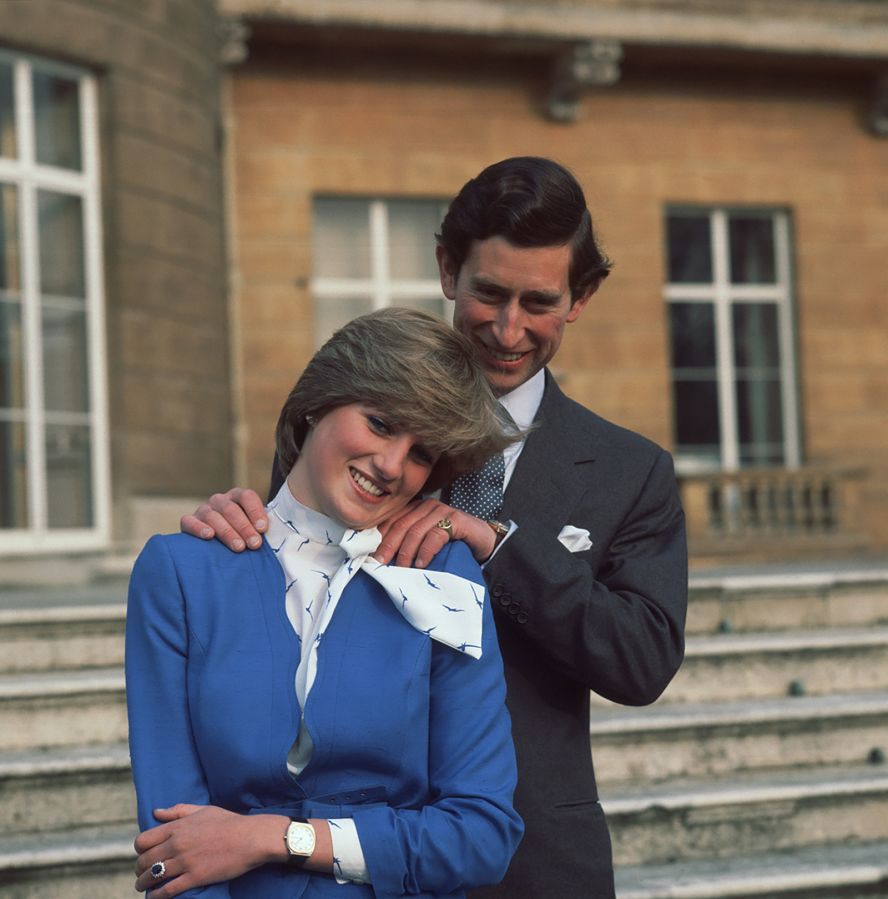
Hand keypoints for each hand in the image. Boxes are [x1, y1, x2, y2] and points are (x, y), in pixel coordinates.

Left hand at [133, 804, 288, 896]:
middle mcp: (177, 844)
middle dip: (139, 869)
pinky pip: (167, 891)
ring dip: (143, 884)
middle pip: (144, 861)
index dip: (139, 850)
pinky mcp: (194, 878)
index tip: (143, 854)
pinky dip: (156, 896)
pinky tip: (154, 897)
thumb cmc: (229, 822)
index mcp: (178, 827)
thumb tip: (156, 812)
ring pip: (152, 877)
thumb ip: (178, 811)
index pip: (143, 841)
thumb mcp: (203, 810)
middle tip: (142, 873)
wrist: (250, 838)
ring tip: (144, 887)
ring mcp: (185, 862)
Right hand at [180, 488, 266, 551]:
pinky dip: (199, 528)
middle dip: (245, 527)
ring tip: (238, 547)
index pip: (247, 496)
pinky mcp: (188, 522)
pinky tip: (209, 536)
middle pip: (231, 509)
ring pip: (213, 516)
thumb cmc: (242, 536)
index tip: (263, 529)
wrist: (217, 545)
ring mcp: (203, 510)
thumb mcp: (253, 528)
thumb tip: (270, 534)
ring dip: (228, 532)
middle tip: (254, 544)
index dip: (255, 511)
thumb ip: (260, 527)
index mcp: (237, 496)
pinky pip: (190, 522)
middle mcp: (220, 500)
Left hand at [376, 498, 495, 568]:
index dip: (379, 538)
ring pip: (415, 531)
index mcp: (416, 509)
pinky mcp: (456, 520)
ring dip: (406, 552)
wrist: (484, 541)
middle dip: (388, 546)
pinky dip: (425, 552)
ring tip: (401, 569)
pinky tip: (421, 564)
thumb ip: (409, 544)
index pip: (392, 520)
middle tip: (380, 564)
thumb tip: (383, 560)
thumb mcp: (426, 542)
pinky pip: (435, 535)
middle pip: (401, 525)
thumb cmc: (452, 544)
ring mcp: (442, 511)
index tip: (370, 556)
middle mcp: (427, 506)